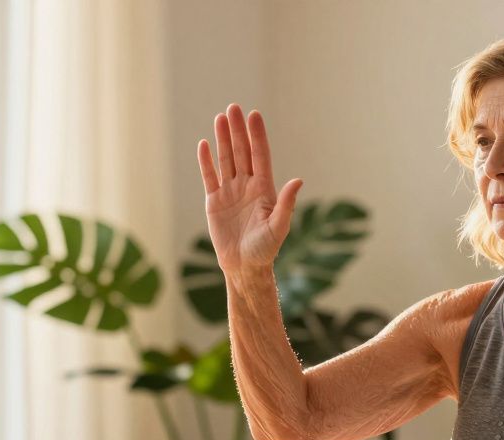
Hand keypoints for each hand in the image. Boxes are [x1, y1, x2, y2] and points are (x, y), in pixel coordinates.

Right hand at [195, 103, 303, 273]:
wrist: (244, 266)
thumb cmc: (265, 249)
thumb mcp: (279, 227)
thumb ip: (287, 203)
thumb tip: (298, 181)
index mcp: (265, 189)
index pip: (261, 156)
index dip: (257, 136)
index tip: (254, 115)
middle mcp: (247, 186)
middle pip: (242, 152)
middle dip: (238, 130)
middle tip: (233, 108)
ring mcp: (230, 192)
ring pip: (226, 160)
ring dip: (223, 139)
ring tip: (220, 118)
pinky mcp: (213, 201)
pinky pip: (209, 177)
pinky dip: (206, 161)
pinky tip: (204, 144)